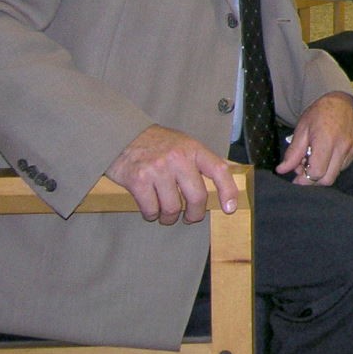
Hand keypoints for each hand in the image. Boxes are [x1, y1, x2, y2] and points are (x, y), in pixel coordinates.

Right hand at [106, 125, 238, 225]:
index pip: (218, 170)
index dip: (228, 191)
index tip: (229, 208)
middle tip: (190, 218)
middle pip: (197, 197)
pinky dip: (151, 215)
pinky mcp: (138, 180)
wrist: (122, 136)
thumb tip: (225, 176)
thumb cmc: (157, 143)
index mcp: (193, 149)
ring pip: (172, 208)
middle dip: (195, 214)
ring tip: (167, 215)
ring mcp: (158, 169)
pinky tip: (151, 210)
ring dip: (170, 217)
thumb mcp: (184, 143)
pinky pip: (151, 209)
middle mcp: (178, 158)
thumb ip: (201, 160)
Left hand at [278, 92, 352, 185]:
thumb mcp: (302, 129)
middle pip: (327, 179)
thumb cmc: (319, 113)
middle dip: (313, 180)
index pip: (317, 172)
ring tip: (313, 159)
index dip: (304, 179)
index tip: (296, 177)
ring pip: (335, 174)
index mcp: (326, 140)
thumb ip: (293, 152)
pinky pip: (342, 167)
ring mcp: (351, 149)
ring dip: (322, 173)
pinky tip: (324, 155)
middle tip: (303, 170)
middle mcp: (342, 147)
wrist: (341, 102)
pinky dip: (331, 166)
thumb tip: (282, 170)